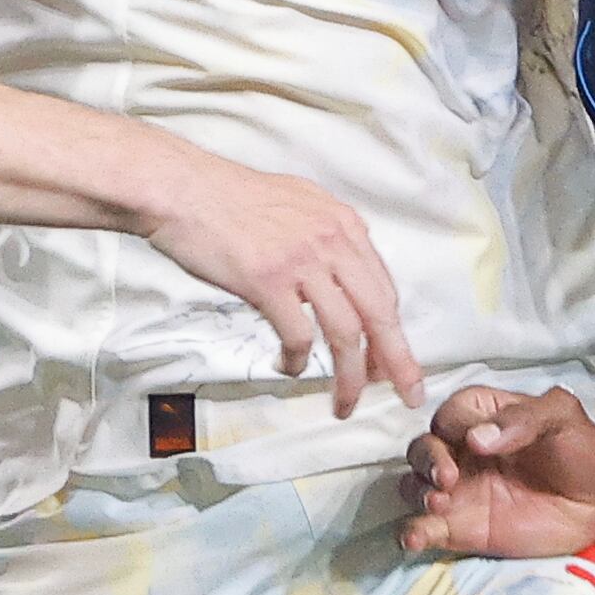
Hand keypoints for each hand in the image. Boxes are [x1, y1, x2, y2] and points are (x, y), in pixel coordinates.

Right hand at [138, 154, 423, 417]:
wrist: (185, 190)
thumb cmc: (234, 199)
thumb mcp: (301, 205)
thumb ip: (329, 236)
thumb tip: (343, 270)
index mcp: (346, 225)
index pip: (384, 289)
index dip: (393, 331)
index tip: (394, 362)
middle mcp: (334, 242)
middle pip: (380, 313)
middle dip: (398, 360)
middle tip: (408, 394)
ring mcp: (304, 262)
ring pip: (346, 332)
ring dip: (350, 376)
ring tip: (343, 404)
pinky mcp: (269, 281)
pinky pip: (299, 335)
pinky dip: (299, 360)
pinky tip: (290, 368)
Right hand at [399, 386, 594, 556]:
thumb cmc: (583, 450)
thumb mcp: (562, 417)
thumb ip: (524, 418)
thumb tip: (477, 438)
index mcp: (486, 418)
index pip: (450, 413)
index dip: (454, 424)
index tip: (473, 442)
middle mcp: (464, 453)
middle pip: (422, 448)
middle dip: (427, 460)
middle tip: (448, 478)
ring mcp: (460, 492)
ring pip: (414, 486)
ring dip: (417, 492)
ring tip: (441, 502)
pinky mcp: (462, 528)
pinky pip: (425, 528)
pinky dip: (413, 532)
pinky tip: (417, 537)